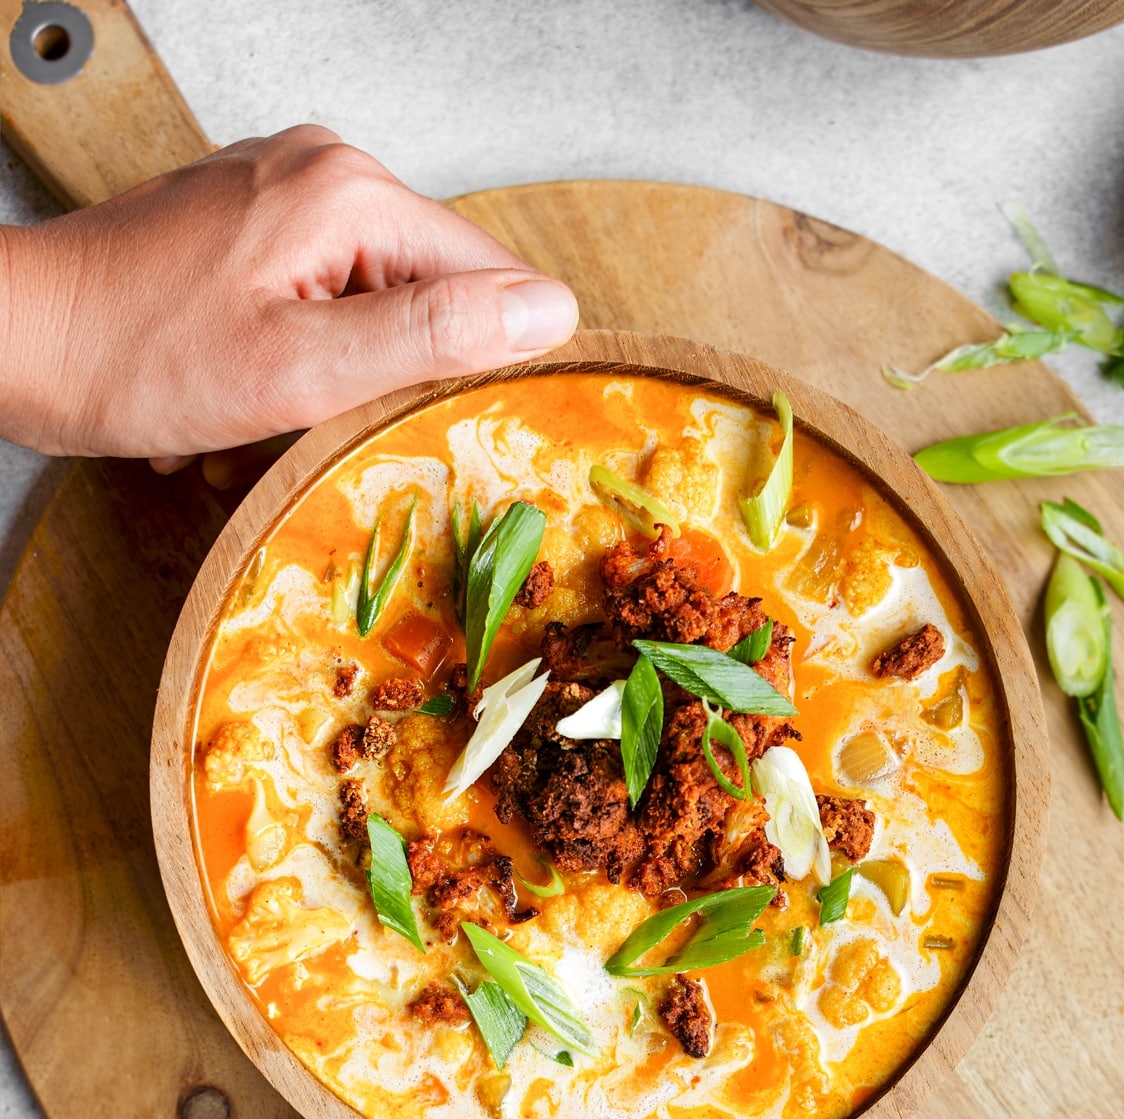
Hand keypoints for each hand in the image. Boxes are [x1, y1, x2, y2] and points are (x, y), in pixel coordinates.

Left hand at [0, 125, 578, 462]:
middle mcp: (319, 169)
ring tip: (284, 404)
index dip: (488, 354)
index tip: (459, 421)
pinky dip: (307, 347)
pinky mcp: (247, 220)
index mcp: (346, 192)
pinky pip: (322, 288)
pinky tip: (258, 380)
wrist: (20, 340)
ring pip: (374, 291)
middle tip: (336, 418)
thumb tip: (548, 311)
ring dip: (349, 364)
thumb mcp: (304, 368)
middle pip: (428, 281)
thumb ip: (433, 334)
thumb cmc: (139, 359)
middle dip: (399, 364)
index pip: (485, 272)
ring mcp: (278, 188)